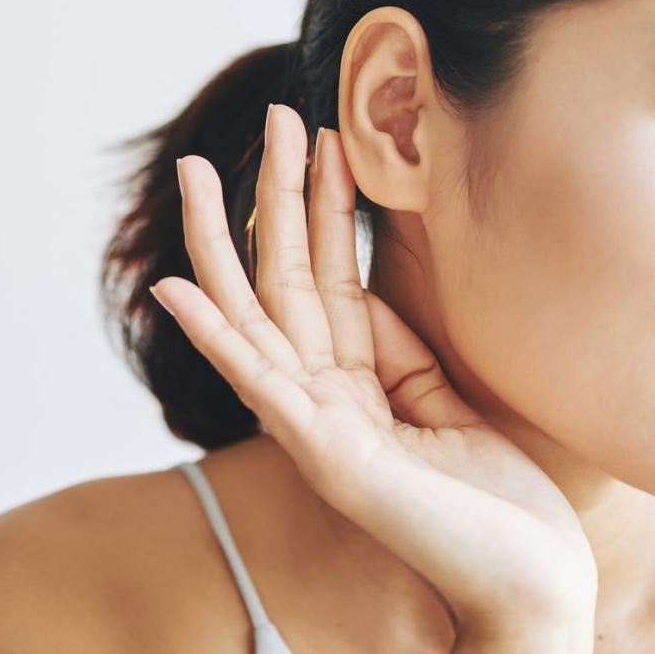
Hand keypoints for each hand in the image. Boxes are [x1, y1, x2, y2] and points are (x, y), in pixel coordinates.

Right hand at [149, 104, 596, 649]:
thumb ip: (402, 354)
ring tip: (195, 175)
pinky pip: (257, 381)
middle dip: (274, 197)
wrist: (525, 584)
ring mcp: (312, 424)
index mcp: (356, 385)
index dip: (326, 208)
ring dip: (222, 244)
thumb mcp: (450, 406)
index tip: (324, 141)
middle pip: (284, 279)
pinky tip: (177, 290)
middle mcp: (321, 397)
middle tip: (268, 120)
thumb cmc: (496, 506)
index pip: (330, 280)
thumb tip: (371, 294)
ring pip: (254, 315)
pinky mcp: (321, 450)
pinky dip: (213, 335)